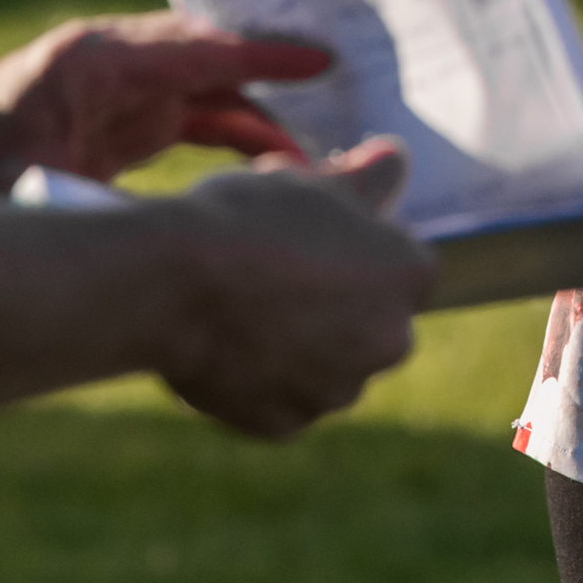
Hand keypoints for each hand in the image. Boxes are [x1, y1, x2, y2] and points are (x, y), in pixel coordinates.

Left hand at [0, 15, 332, 192]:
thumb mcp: (22, 189)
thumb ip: (94, 203)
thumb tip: (171, 230)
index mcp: (96, 62)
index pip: (198, 49)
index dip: (263, 56)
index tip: (325, 60)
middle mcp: (118, 68)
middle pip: (217, 64)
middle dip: (277, 82)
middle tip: (343, 104)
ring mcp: (121, 93)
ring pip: (213, 94)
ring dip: (262, 119)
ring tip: (316, 156)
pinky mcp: (120, 124)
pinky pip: (196, 120)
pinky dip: (236, 137)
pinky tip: (275, 170)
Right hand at [153, 142, 432, 440]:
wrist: (171, 282)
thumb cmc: (247, 221)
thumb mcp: (311, 183)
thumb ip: (366, 179)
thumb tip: (395, 158)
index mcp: (412, 275)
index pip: (400, 268)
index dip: (355, 255)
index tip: (309, 246)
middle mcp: (392, 340)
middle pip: (371, 324)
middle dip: (337, 311)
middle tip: (275, 283)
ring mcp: (339, 389)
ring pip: (329, 369)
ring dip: (303, 352)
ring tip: (244, 315)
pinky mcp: (288, 425)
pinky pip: (282, 403)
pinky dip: (261, 386)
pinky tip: (227, 352)